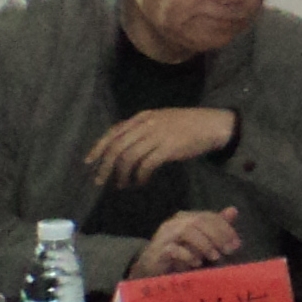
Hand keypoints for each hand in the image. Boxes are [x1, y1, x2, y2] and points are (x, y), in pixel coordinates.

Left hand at [84, 104, 236, 187]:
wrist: (213, 125)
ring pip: (129, 157)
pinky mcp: (168, 148)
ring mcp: (157, 136)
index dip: (98, 148)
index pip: (112, 132)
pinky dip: (140, 176)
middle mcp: (146, 125)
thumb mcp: (160, 120)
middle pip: (117, 147)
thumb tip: (123, 147)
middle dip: (105, 166)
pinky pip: (146, 165)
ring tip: (122, 185)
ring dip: (122, 174)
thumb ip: (142, 129)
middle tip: (100, 181)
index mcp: (142, 117)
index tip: (89, 162)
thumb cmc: (187, 124)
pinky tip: (141, 182)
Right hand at [136, 207, 243, 274]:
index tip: (237, 244)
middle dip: (218, 235)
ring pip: (186, 231)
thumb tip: (233, 210)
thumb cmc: (181, 254)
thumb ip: (216, 227)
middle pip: (199, 221)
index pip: (208, 216)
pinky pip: (173, 249)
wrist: (152, 269)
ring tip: (215, 257)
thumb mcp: (202, 241)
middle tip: (229, 251)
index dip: (225, 228)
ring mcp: (164, 236)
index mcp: (186, 217)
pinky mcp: (157, 251)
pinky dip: (187, 255)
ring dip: (204, 245)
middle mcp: (174, 223)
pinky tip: (197, 263)